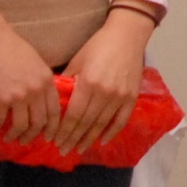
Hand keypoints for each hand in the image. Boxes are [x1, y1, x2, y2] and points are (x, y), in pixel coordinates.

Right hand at [0, 0, 61, 143]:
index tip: (49, 137)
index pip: (55, 112)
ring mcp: (19, 96)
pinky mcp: (0, 98)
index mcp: (47, 82)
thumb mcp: (38, 65)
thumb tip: (42, 100)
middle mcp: (36, 91)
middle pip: (39, 122)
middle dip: (33, 135)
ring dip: (15, 136)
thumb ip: (42, 82)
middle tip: (26, 140)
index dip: (52, 128)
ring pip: (21, 126)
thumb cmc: (15, 49)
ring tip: (10, 138)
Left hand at [52, 6, 155, 155]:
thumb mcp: (78, 60)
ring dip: (89, 138)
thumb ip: (68, 81)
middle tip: (63, 151)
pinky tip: (103, 141)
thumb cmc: (98, 45)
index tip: (55, 141)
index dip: (64, 130)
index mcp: (88, 83)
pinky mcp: (132, 97)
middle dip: (73, 138)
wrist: (127, 35)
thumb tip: (57, 99)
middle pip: (86, 123)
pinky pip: (121, 120)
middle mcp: (104, 93)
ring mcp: (120, 96)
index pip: (74, 115)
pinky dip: (113, 132)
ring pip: (102, 124)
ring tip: (79, 149)